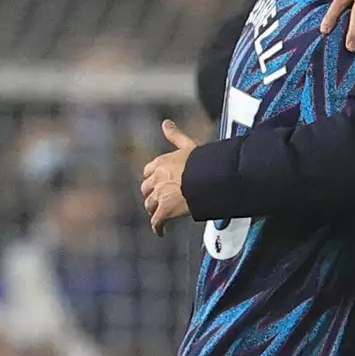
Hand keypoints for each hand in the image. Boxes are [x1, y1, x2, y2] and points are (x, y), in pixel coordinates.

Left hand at [140, 120, 198, 234]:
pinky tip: (161, 232)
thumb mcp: (188, 145)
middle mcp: (156, 180)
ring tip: (160, 215)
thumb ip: (175, 135)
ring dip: (154, 210)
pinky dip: (158, 228)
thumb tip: (165, 123)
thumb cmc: (201, 162)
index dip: (152, 178)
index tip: (157, 182)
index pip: (148, 172)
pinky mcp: (165, 211)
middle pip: (147, 190)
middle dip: (151, 195)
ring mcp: (160, 196)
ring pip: (150, 206)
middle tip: (158, 200)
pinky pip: (157, 222)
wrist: (207, 178)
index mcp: (161, 163)